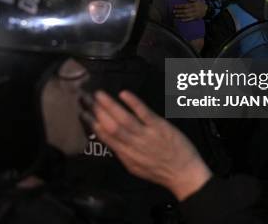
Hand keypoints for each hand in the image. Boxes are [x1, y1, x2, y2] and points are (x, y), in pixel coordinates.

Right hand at [87, 90, 211, 200]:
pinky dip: (133, 103)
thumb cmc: (160, 171)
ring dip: (110, 106)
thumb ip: (122, 153)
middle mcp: (133, 145)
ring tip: (99, 94)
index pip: (105, 137)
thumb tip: (109, 140)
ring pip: (124, 119)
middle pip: (111, 127)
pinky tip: (123, 94)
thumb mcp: (135, 168)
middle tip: (86, 98)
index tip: (83, 113)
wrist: (184, 174)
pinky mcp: (159, 127)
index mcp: (126, 155)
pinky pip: (143, 113)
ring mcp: (146, 135)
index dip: (92, 124)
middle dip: (97, 111)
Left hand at [173, 0, 206, 20]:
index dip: (179, 6)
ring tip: (175, 16)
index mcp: (193, 5)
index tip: (174, 6)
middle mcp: (193, 10)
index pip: (185, 6)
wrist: (206, 10)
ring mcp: (194, 14)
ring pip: (186, 16)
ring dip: (180, 16)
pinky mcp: (194, 18)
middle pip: (184, 11)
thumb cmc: (200, 4)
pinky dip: (185, 20)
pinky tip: (181, 20)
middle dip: (178, 11)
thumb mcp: (197, 0)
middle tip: (173, 11)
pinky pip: (189, 19)